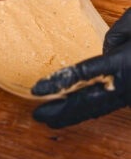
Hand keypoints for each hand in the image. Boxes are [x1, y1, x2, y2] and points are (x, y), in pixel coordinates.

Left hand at [32, 8, 130, 128]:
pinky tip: (78, 110)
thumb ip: (113, 39)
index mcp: (124, 63)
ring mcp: (130, 93)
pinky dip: (89, 109)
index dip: (58, 84)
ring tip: (51, 119)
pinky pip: (107, 104)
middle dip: (62, 111)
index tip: (37, 91)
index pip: (83, 75)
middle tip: (38, 117)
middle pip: (88, 102)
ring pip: (98, 108)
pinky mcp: (130, 94)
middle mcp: (126, 84)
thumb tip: (103, 54)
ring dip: (73, 114)